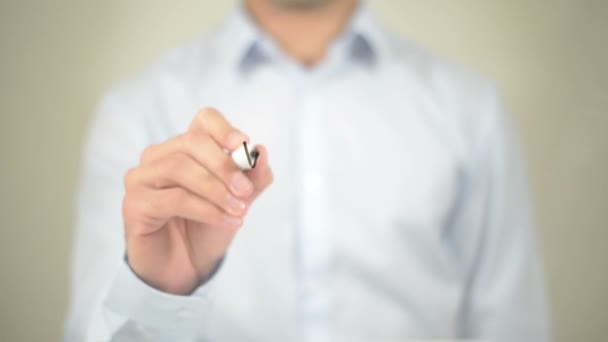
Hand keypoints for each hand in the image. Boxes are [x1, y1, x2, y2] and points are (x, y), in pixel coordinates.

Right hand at [122, 108, 272, 294]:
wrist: (186, 267)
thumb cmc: (208, 227)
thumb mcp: (239, 202)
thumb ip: (253, 179)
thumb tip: (262, 152)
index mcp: (186, 147)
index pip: (204, 120)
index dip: (224, 128)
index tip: (244, 145)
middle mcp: (160, 156)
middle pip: (192, 142)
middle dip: (224, 165)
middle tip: (246, 191)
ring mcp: (142, 177)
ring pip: (180, 168)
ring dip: (216, 190)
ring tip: (239, 210)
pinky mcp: (134, 203)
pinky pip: (173, 198)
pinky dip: (206, 210)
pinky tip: (227, 221)